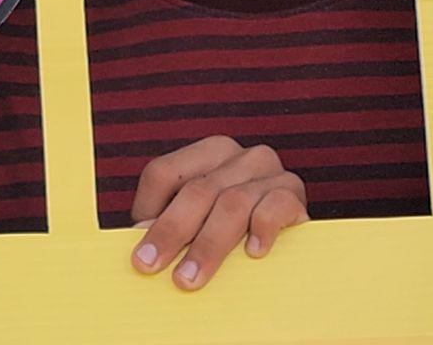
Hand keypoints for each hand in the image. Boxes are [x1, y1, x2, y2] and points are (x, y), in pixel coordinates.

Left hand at [128, 136, 306, 290]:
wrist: (291, 244)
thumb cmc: (230, 232)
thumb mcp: (196, 224)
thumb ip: (170, 227)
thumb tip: (141, 240)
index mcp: (207, 154)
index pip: (164, 173)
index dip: (146, 211)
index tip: (137, 252)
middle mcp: (239, 157)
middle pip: (196, 191)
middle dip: (171, 231)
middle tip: (150, 266)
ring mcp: (271, 172)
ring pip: (232, 202)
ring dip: (208, 244)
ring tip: (190, 278)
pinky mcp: (294, 194)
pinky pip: (276, 205)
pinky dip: (262, 228)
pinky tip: (253, 253)